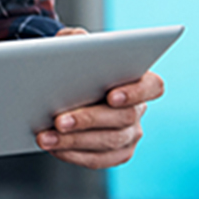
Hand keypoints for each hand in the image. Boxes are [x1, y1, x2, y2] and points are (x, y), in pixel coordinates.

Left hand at [36, 27, 164, 168]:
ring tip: (45, 137)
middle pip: (122, 119)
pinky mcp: (118, 153)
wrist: (65, 83)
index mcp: (138, 78)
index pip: (153, 86)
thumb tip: (76, 42)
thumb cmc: (73, 60)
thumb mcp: (73, 43)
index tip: (111, 95)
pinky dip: (74, 154)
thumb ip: (77, 39)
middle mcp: (139, 109)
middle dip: (88, 120)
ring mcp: (131, 134)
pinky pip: (99, 159)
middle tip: (58, 121)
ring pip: (108, 142)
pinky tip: (54, 148)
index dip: (135, 92)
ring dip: (73, 141)